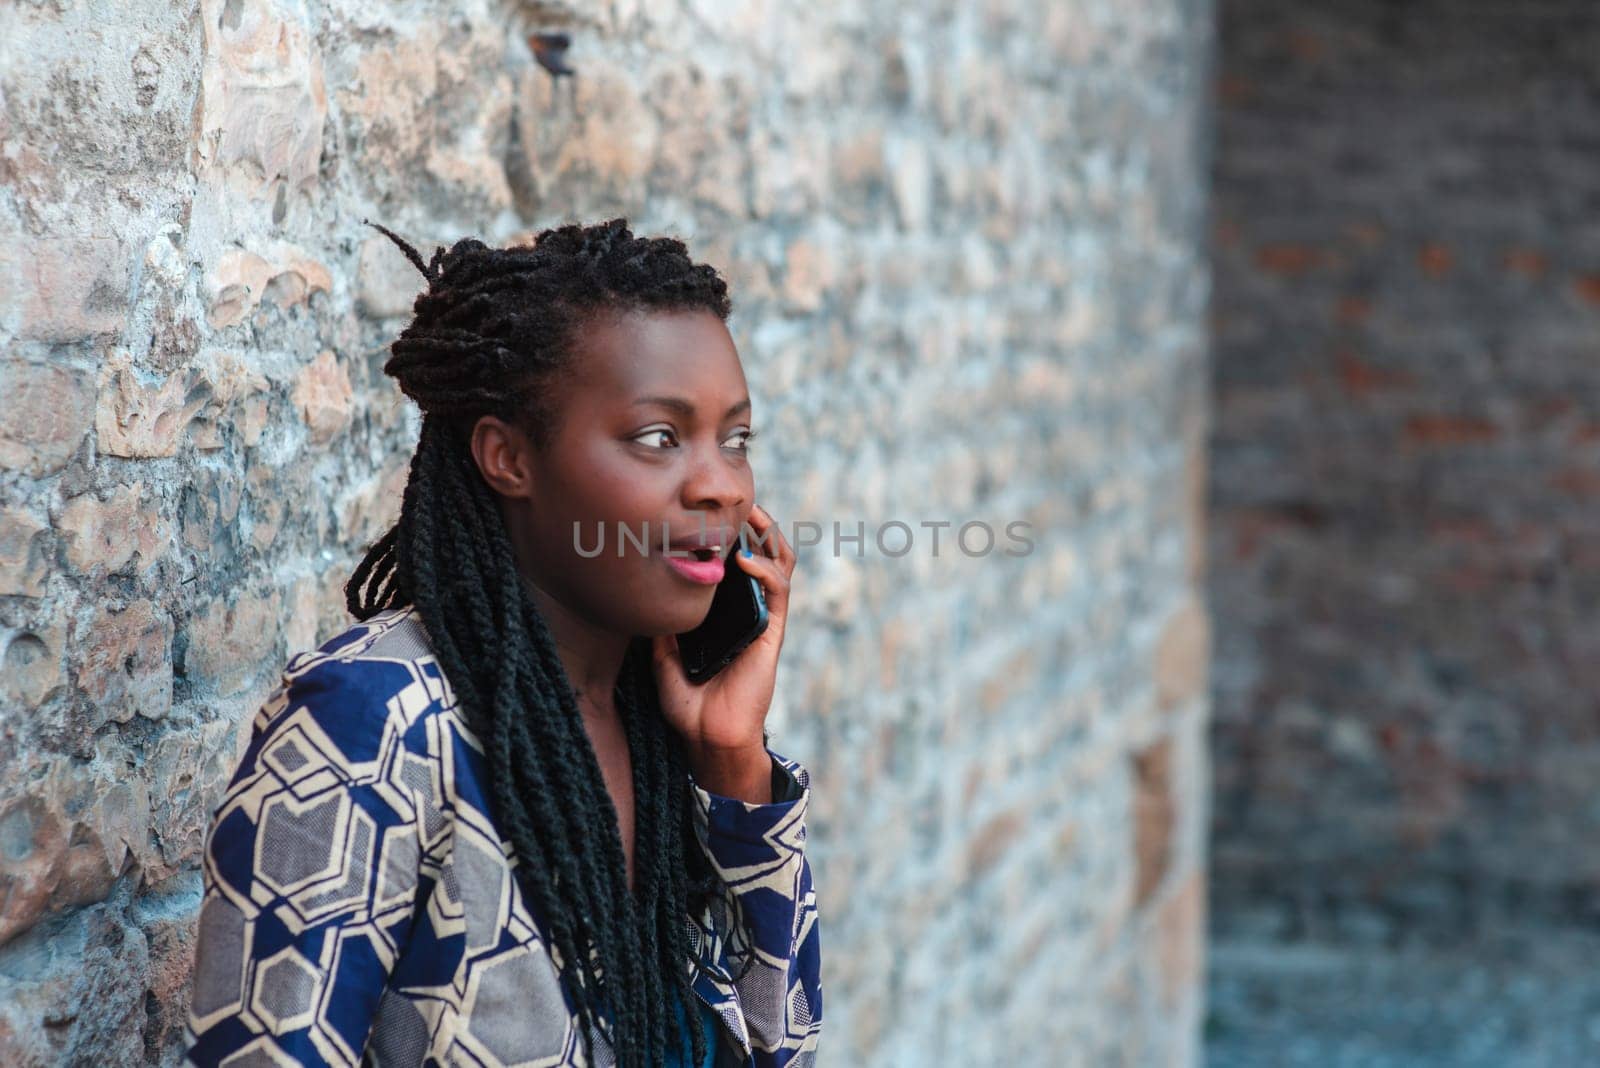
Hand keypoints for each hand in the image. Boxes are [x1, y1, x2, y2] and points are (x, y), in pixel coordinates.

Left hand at [651, 504, 795, 762]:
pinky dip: (765, 570)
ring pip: (778, 566)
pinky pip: (777, 592)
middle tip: (739, 502)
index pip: (735, 564)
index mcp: (726, 614)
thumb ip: (660, 629)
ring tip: (753, 516)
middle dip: (756, 525)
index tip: (712, 512)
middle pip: (763, 556)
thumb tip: (647, 597)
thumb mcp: (663, 659)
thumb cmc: (690, 704)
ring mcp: (763, 620)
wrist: (710, 737)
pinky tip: (746, 559)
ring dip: (769, 537)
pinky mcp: (771, 632)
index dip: (731, 536)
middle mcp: (748, 612)